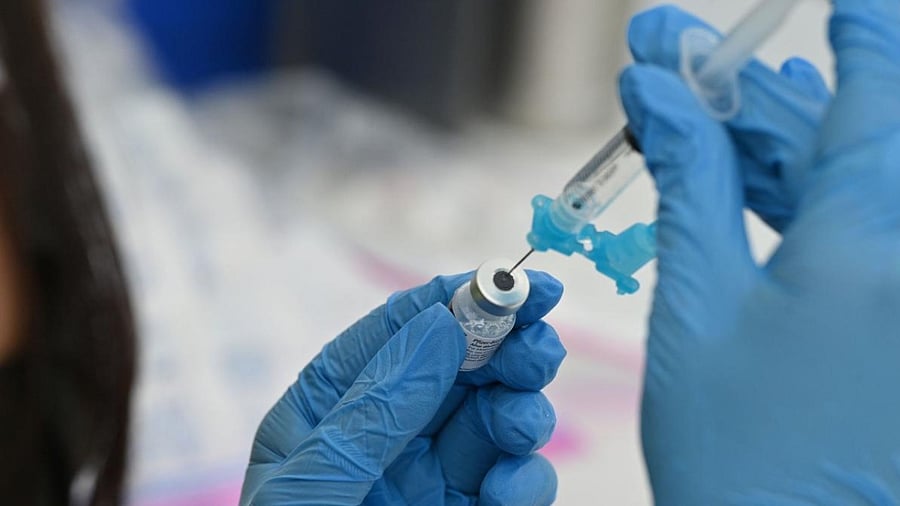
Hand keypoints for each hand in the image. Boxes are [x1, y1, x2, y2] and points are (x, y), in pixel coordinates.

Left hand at [240, 271, 565, 504]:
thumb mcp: (317, 484)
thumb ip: (379, 406)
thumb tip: (442, 328)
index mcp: (326, 410)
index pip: (396, 332)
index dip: (455, 298)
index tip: (514, 282)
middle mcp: (381, 435)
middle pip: (458, 367)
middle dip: (503, 349)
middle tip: (540, 343)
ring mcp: (428, 479)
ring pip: (493, 418)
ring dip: (521, 410)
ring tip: (520, 425)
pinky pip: (512, 481)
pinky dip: (525, 478)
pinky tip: (512, 489)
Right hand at [621, 3, 899, 503]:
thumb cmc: (736, 453)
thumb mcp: (696, 307)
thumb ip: (689, 184)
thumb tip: (659, 92)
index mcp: (870, 244)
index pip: (872, 96)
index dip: (855, 33)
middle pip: (845, 134)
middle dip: (754, 90)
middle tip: (675, 55)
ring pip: (848, 182)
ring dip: (770, 140)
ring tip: (696, 107)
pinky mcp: (895, 322)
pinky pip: (855, 233)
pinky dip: (794, 198)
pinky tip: (745, 174)